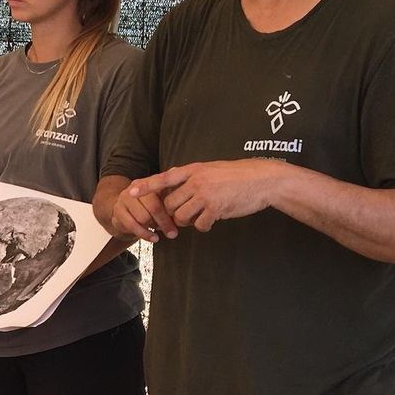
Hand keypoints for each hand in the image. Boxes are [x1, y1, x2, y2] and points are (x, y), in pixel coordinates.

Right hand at [108, 178, 176, 241]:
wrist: (124, 211)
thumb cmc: (148, 206)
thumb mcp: (162, 199)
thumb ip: (173, 195)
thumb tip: (186, 195)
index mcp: (148, 182)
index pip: (162, 192)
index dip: (172, 204)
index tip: (182, 217)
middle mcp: (135, 187)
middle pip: (154, 206)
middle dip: (165, 222)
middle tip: (173, 233)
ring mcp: (124, 198)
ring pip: (143, 217)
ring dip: (153, 227)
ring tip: (160, 233)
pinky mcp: (117, 211)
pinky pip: (132, 225)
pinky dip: (145, 234)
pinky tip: (153, 238)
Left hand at [130, 160, 278, 232]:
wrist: (263, 180)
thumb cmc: (237, 176)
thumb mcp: (212, 169)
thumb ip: (192, 176)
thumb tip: (174, 181)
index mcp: (194, 170)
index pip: (164, 178)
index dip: (147, 185)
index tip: (132, 191)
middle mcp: (197, 182)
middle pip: (170, 204)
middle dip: (174, 213)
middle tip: (186, 214)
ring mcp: (206, 195)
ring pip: (181, 216)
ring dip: (187, 221)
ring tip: (200, 216)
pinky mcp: (216, 209)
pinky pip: (199, 225)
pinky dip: (203, 226)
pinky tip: (211, 221)